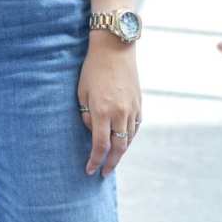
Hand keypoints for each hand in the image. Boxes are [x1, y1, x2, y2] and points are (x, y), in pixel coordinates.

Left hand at [77, 36, 140, 176]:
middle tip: (104, 173)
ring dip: (121, 152)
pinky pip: (135, 128)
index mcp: (102, 111)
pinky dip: (129, 138)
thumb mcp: (82, 92)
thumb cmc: (93, 68)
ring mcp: (132, 109)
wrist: (115, 48)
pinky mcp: (139, 104)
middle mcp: (119, 113)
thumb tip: (92, 131)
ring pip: (128, 140)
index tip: (90, 170)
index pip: (100, 146)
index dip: (95, 161)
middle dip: (110, 164)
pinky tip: (123, 141)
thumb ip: (86, 115)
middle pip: (118, 149)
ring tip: (112, 159)